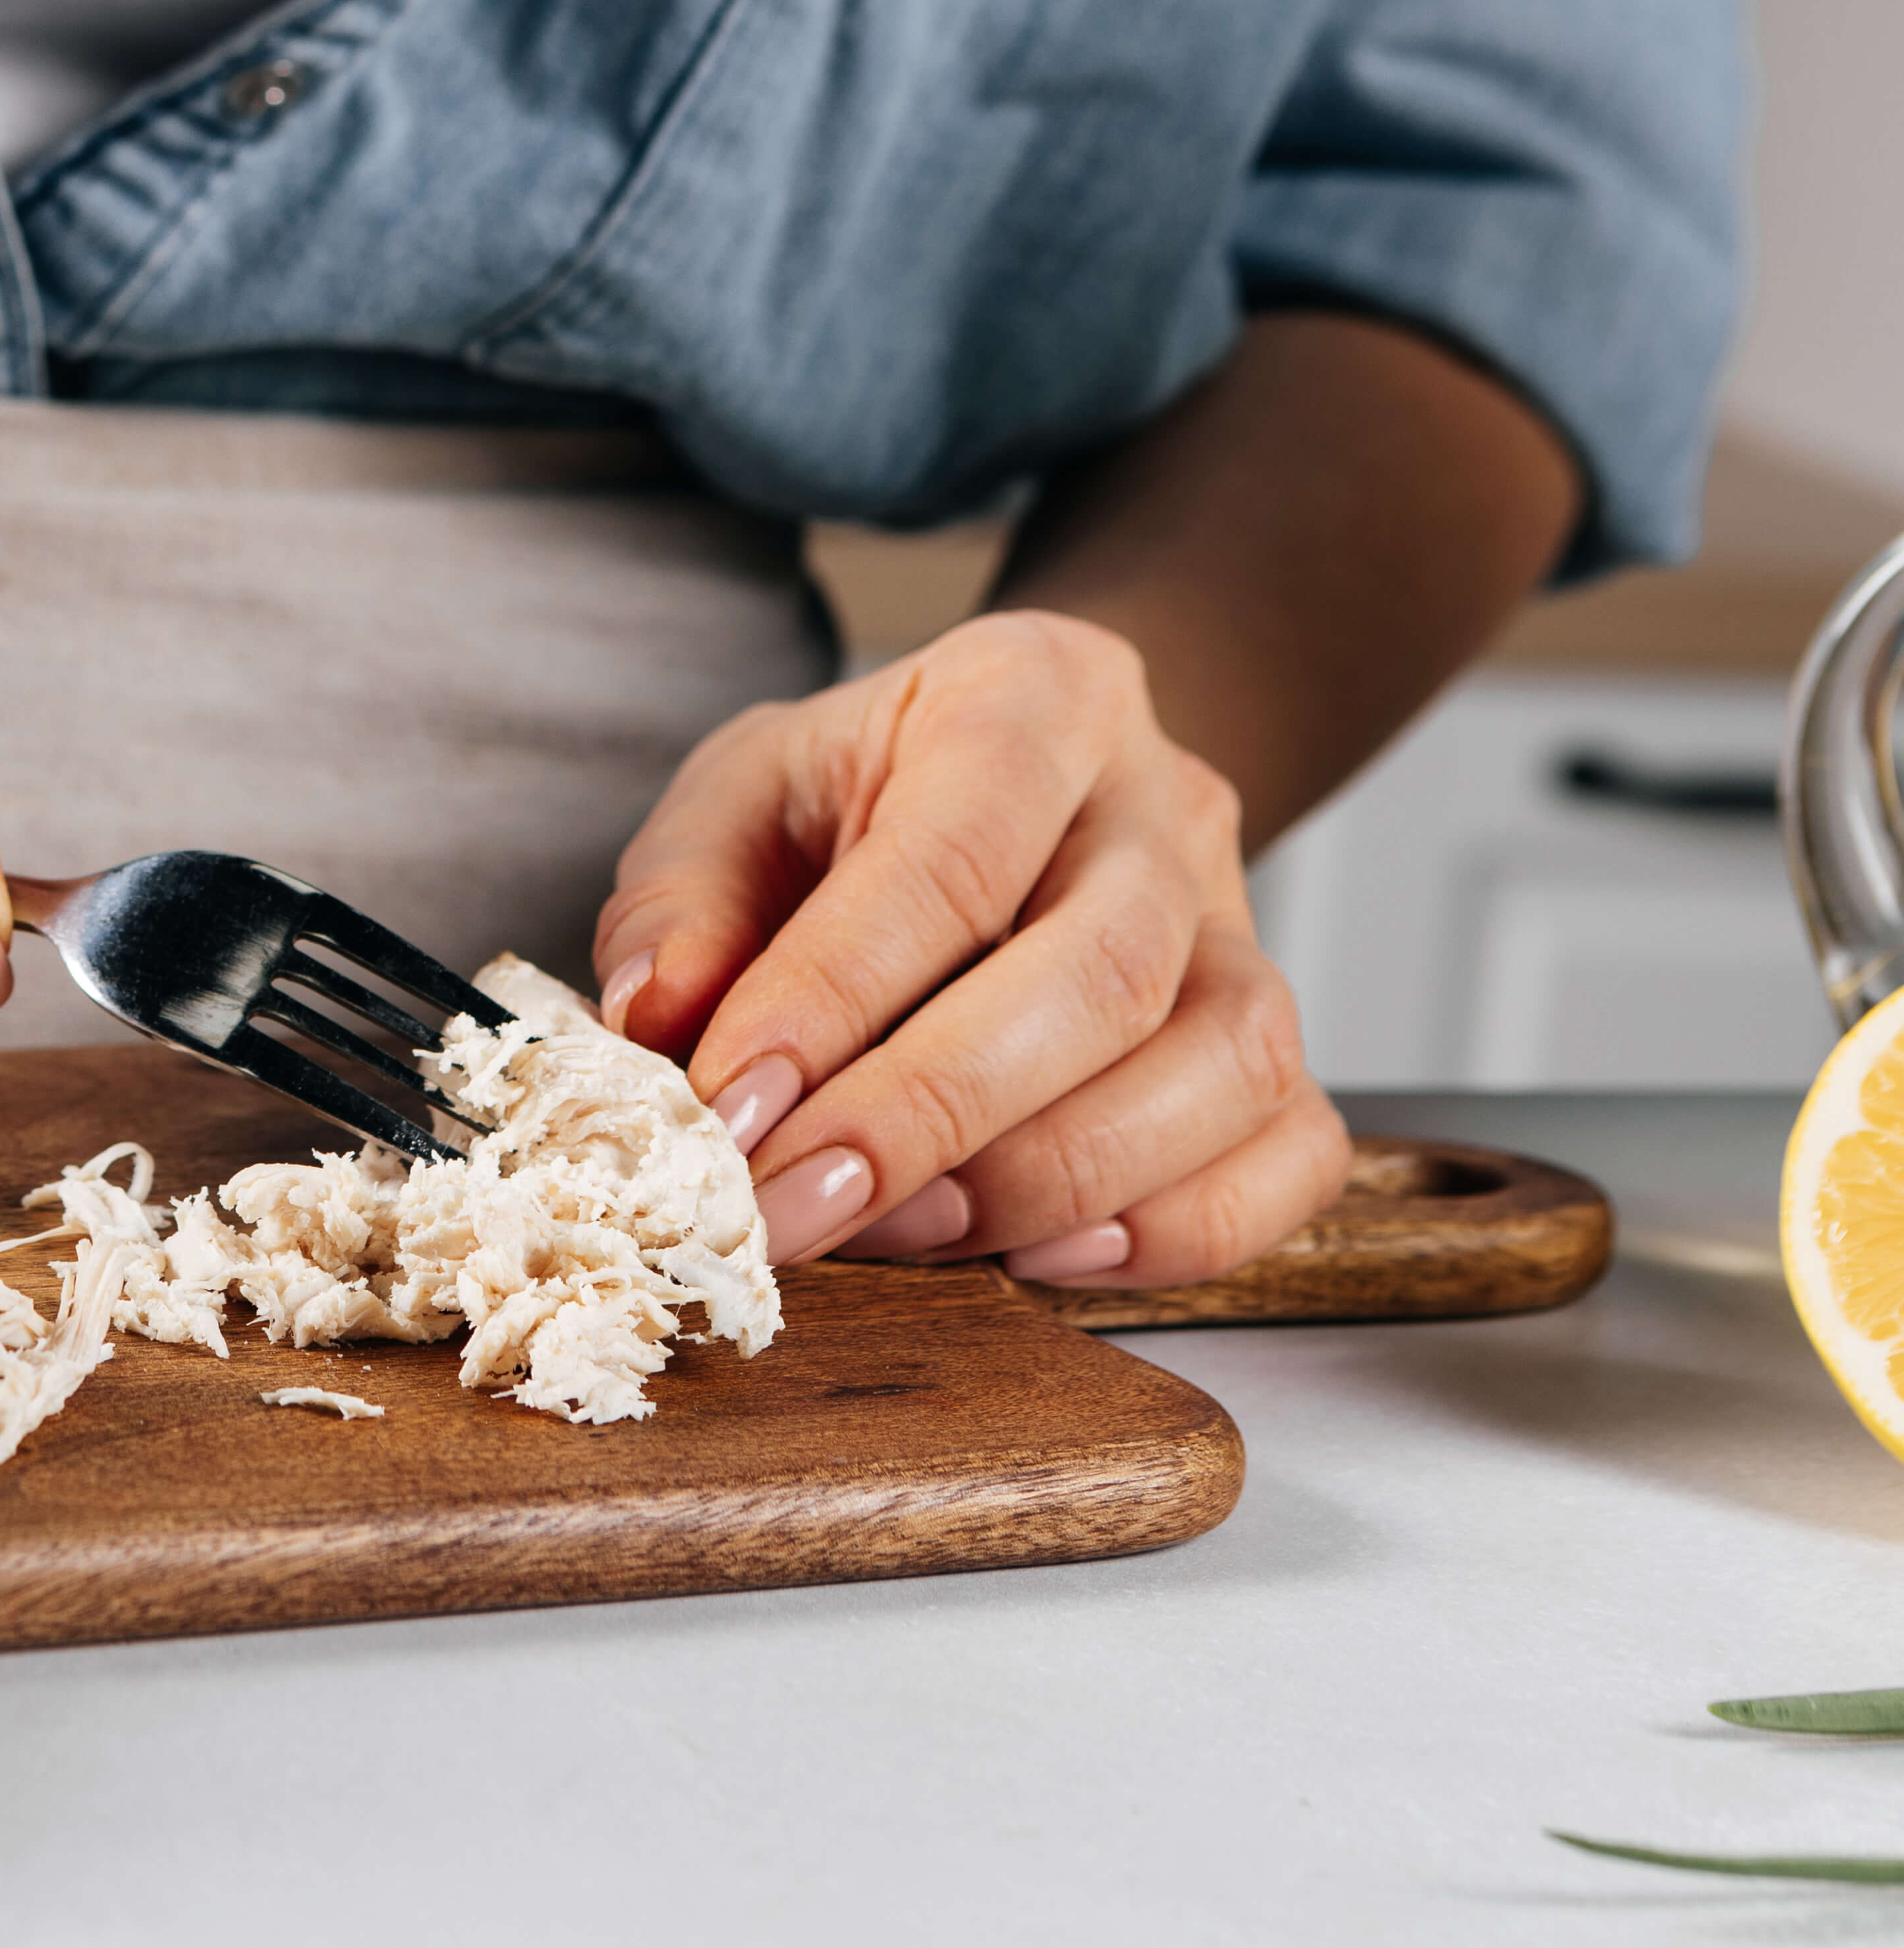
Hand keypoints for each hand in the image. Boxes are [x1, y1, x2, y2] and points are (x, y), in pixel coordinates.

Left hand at [591, 612, 1345, 1284]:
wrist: (1016, 782)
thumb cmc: (863, 797)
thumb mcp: (743, 795)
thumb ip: (681, 897)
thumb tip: (655, 1013)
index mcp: (1031, 694)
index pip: (951, 858)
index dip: (834, 1000)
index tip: (729, 1114)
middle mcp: (1164, 803)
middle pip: (1104, 973)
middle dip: (932, 1116)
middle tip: (795, 1209)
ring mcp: (1245, 926)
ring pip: (1226, 1066)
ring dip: (1049, 1181)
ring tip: (898, 1229)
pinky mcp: (1282, 1043)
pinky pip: (1293, 1153)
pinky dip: (1179, 1231)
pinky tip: (1044, 1253)